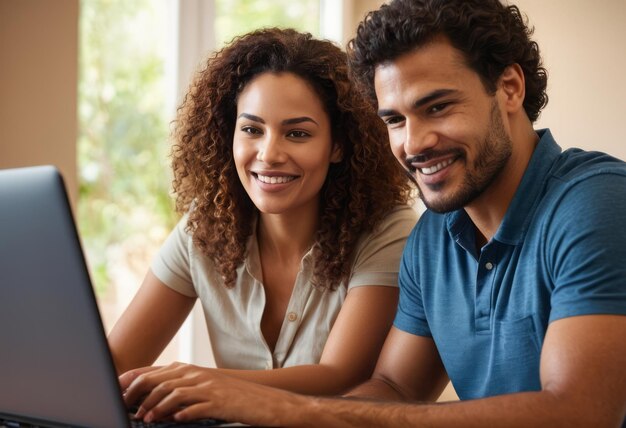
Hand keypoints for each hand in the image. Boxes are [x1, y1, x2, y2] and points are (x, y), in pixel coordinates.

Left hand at [121, 362, 305, 424]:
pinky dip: (182, 413)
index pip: (157, 371)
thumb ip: (183, 388)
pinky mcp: (219, 402)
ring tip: (146, 418)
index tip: (118, 387)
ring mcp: (209, 388)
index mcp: (192, 371)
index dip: (135, 378)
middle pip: (161, 379)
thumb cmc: (232, 396)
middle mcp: (198, 375)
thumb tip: (156, 397)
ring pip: (175, 393)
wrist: (264, 400)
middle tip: (124, 404)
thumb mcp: (206, 388)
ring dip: (156, 407)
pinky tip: (174, 420)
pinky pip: (196, 407)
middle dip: (139, 392)